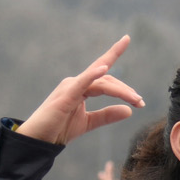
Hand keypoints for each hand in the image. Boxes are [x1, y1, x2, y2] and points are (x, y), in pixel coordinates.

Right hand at [17, 36, 143, 145]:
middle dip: (126, 90)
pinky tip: (105, 69)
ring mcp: (70, 87)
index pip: (102, 70)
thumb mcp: (88, 123)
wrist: (38, 141)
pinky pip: (82, 83)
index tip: (126, 38)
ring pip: (101, 83)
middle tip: (141, 102)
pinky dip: (93, 75)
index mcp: (80, 87)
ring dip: (121, 91)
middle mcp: (75, 82)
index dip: (114, 53)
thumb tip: (129, 111)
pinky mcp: (65, 96)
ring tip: (136, 100)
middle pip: (107, 79)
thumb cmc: (58, 129)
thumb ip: (107, 115)